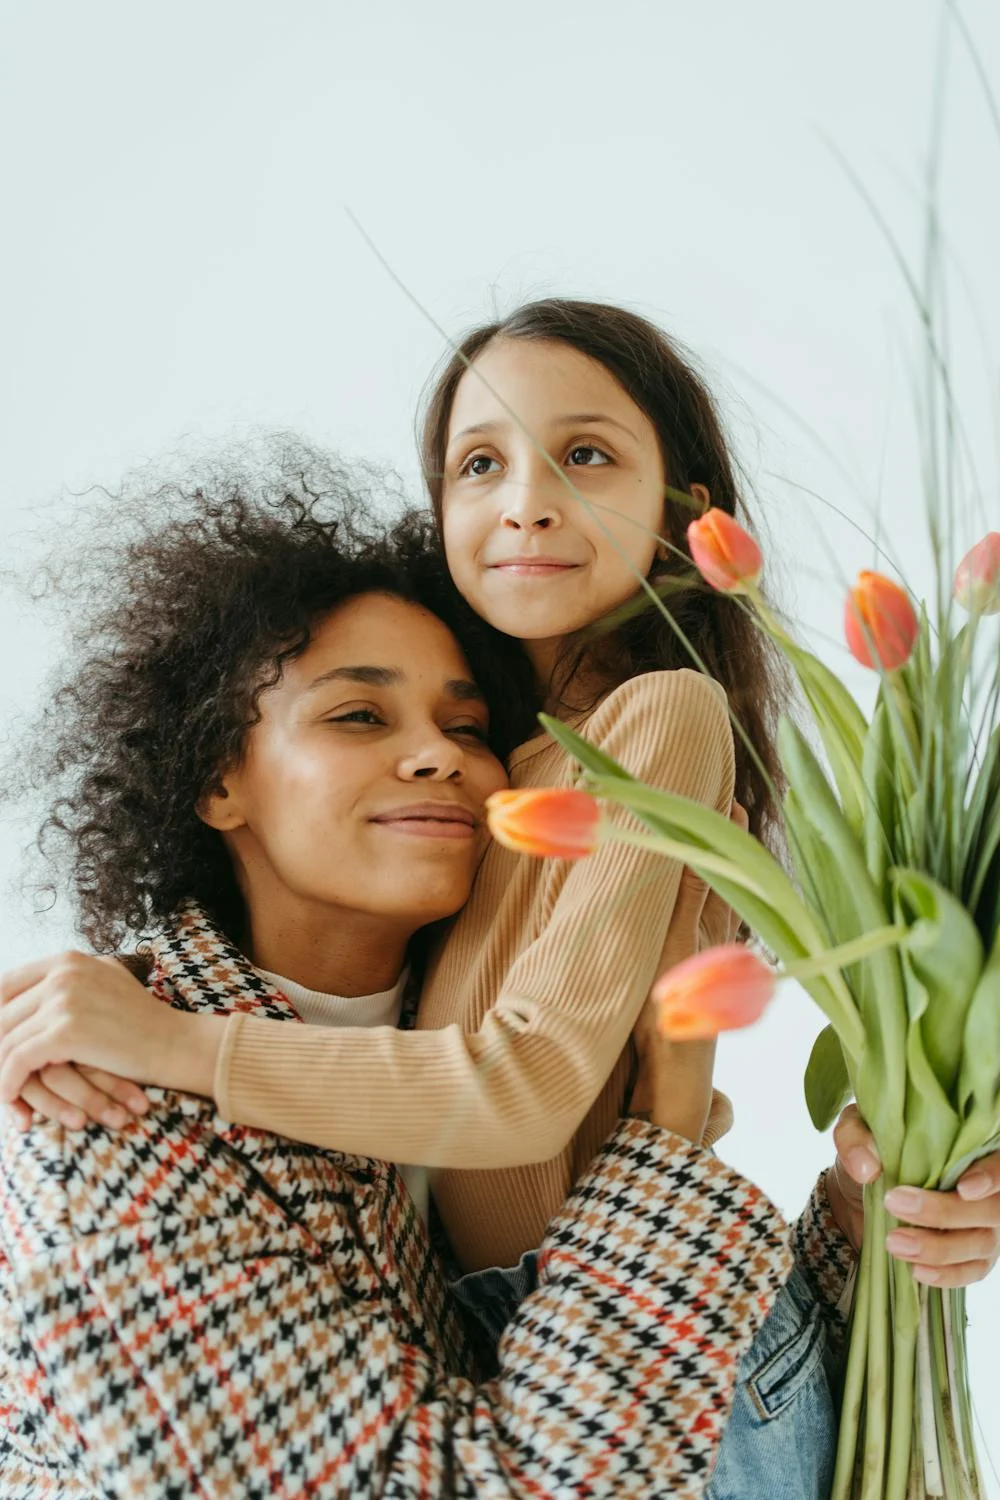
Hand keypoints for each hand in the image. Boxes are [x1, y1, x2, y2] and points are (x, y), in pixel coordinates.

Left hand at [0, 951, 221, 1122]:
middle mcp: (63, 973)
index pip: (5, 984)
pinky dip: (7, 1083)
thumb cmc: (142, 1020)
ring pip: (5, 1039)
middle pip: (1, 1013)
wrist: (174, 1043)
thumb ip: (70, 978)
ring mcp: (63, 1000)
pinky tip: (9, 1098)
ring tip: (1, 1090)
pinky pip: (17, 1061)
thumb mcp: (105, 980)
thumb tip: (33, 991)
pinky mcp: (64, 1032)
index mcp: (68, 960)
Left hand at [829, 1103, 999, 1287]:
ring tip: (894, 1242)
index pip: (999, 1163)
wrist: (861, 1192)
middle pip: (991, 1209)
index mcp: (968, 1148)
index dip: (991, 1177)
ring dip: (938, 1247)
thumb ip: (856, 1138)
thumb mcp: (855, 1132)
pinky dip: (947, 1274)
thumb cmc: (870, 1153)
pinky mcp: (971, 1255)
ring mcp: (983, 1224)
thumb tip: (866, 1167)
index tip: (963, 1189)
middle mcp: (985, 1188)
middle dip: (944, 1212)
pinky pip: (972, 1271)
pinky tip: (917, 1269)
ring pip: (981, 1243)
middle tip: (894, 1204)